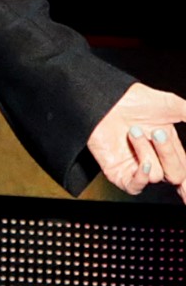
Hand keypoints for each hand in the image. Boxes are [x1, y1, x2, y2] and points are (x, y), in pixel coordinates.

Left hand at [86, 82, 185, 201]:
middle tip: (158, 133)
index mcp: (169, 149)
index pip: (185, 173)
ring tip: (133, 132)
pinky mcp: (117, 172)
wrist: (107, 98)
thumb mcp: (173, 106)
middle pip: (175, 175)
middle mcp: (154, 160)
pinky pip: (134, 187)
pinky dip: (140, 177)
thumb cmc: (136, 100)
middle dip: (168, 154)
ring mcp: (136, 167)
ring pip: (154, 175)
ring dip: (146, 152)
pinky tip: (141, 163)